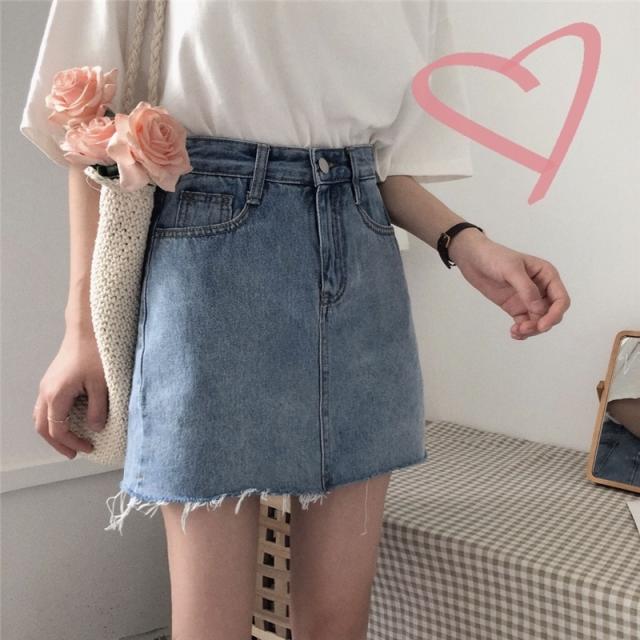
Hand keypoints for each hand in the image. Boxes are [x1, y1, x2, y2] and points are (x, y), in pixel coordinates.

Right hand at [32, 328, 106, 458]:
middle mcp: (46, 392)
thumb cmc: (94, 353)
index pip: (58, 430)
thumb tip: (95, 428)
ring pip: (41, 417)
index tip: (89, 448)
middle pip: (43, 427)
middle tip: (75, 453)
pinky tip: (68, 421)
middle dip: (58, 443)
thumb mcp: (101, 384)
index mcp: (57, 395)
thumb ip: (98, 409)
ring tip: (71, 441)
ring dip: (53, 432)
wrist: (86, 330)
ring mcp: (46, 386)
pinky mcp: (51, 381)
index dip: (73, 443)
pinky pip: (45, 407)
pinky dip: (53, 420)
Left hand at [448, 230, 570, 339]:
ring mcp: (528, 299)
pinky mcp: (516, 307)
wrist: (472, 259)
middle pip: (551, 313)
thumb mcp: (511, 270)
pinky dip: (522, 331)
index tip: (542, 325)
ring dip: (531, 330)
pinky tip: (514, 333)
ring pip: (539, 321)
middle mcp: (542, 289)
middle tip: (524, 329)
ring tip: (516, 331)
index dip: (555, 314)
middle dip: (542, 324)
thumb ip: (526, 289)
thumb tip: (540, 310)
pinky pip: (525, 323)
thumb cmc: (494, 257)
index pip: (561, 299)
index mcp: (547, 275)